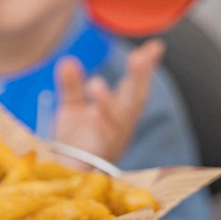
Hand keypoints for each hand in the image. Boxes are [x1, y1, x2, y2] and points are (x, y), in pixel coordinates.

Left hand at [52, 39, 164, 162]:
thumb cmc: (76, 141)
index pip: (136, 85)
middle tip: (142, 56)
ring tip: (96, 83)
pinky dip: (98, 126)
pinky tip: (91, 113)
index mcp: (119, 111)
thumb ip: (71, 85)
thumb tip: (67, 60)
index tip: (156, 46)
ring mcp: (112, 140)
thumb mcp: (72, 108)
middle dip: (140, 77)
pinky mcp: (98, 155)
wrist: (64, 173)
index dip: (146, 66)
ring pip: (118, 120)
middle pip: (136, 99)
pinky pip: (101, 141)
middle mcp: (121, 124)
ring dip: (108, 102)